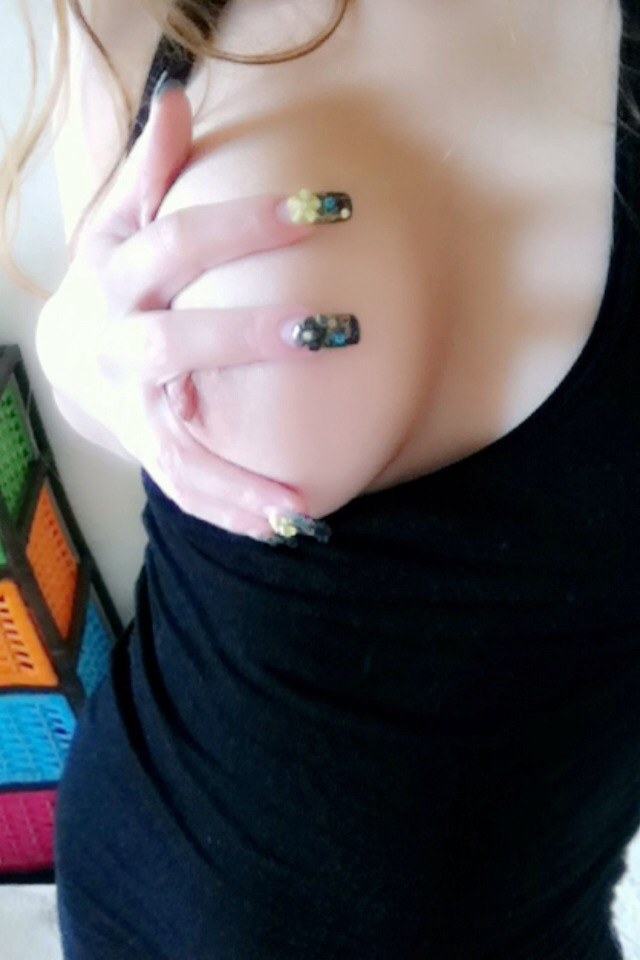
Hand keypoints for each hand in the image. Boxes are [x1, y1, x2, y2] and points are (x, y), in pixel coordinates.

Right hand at [37, 81, 320, 540]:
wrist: (73, 355)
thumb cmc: (116, 278)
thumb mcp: (122, 221)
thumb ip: (150, 170)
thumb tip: (178, 99)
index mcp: (118, 277)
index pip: (180, 244)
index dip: (248, 224)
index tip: (326, 210)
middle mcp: (120, 347)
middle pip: (175, 343)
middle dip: (250, 337)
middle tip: (333, 331)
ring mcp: (132, 408)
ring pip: (176, 443)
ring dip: (239, 475)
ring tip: (304, 502)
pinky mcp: (147, 448)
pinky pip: (184, 488)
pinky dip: (231, 512)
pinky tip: (287, 526)